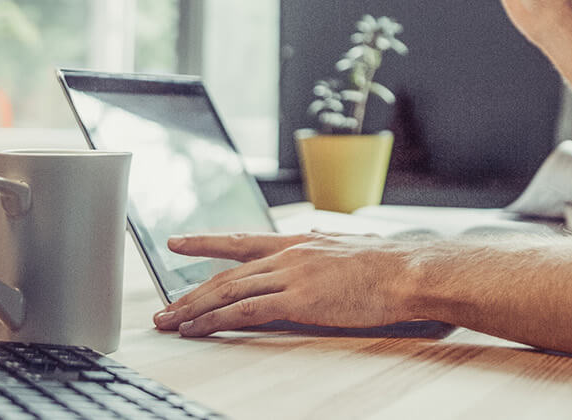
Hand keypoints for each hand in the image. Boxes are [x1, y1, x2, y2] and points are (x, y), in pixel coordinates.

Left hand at [153, 232, 423, 334]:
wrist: (408, 271)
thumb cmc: (389, 267)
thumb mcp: (348, 250)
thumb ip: (326, 253)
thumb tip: (321, 254)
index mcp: (299, 242)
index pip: (242, 241)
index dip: (207, 242)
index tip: (179, 241)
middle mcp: (288, 254)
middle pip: (227, 272)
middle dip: (190, 290)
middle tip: (163, 306)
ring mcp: (291, 275)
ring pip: (228, 291)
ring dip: (193, 307)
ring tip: (169, 321)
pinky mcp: (297, 299)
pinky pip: (245, 311)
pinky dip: (216, 321)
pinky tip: (197, 329)